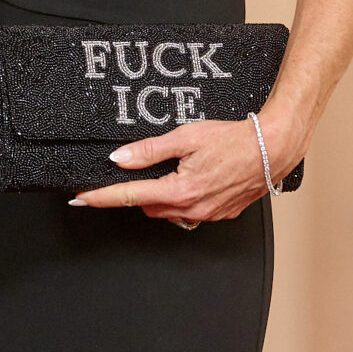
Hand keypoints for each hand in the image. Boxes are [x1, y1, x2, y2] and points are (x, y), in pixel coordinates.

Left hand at [69, 118, 272, 226]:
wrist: (272, 149)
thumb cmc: (233, 140)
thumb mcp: (185, 137)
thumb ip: (149, 150)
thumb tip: (119, 159)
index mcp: (180, 190)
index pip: (130, 196)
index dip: (101, 197)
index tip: (80, 199)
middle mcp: (193, 209)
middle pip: (148, 206)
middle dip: (138, 191)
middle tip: (139, 167)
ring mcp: (208, 214)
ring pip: (169, 211)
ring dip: (161, 195)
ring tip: (174, 169)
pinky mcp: (221, 214)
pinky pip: (190, 211)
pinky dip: (182, 198)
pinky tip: (192, 178)